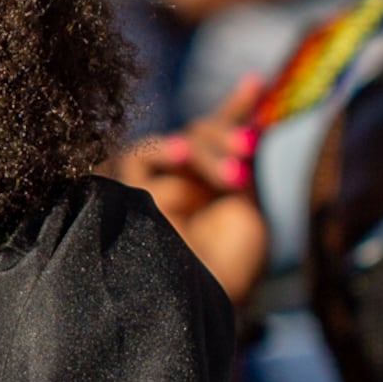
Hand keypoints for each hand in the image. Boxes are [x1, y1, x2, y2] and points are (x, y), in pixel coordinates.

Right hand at [118, 74, 267, 311]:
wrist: (203, 300)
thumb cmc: (229, 267)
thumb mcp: (247, 207)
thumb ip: (239, 163)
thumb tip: (250, 120)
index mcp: (205, 186)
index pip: (215, 134)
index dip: (235, 105)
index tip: (256, 81)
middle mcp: (175, 183)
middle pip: (193, 133)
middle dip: (222, 133)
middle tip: (249, 148)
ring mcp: (150, 189)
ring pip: (170, 144)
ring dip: (201, 148)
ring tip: (233, 174)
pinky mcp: (126, 197)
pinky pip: (138, 159)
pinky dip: (162, 151)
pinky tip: (180, 154)